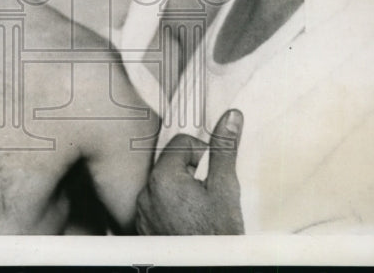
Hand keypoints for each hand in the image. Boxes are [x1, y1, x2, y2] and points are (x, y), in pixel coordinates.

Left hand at [135, 108, 244, 234]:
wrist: (208, 268)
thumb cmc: (217, 233)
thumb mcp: (226, 188)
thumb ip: (225, 149)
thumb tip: (231, 117)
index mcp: (163, 177)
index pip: (180, 143)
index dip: (200, 153)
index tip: (210, 172)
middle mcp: (145, 193)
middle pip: (169, 164)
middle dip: (189, 172)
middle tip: (206, 193)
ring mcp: (142, 213)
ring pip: (162, 185)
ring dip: (178, 190)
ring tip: (197, 210)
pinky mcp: (142, 229)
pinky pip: (154, 205)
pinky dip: (168, 208)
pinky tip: (185, 222)